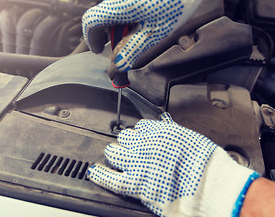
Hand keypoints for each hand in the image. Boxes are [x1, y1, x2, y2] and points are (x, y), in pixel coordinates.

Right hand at [82, 0, 226, 72]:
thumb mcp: (154, 32)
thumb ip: (132, 49)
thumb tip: (117, 65)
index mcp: (118, 5)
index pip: (90, 23)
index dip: (91, 39)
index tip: (99, 49)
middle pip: (103, 17)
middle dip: (113, 33)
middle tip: (130, 40)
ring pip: (113, 8)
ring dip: (122, 20)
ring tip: (144, 23)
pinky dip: (127, 9)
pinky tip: (146, 11)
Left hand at [87, 113, 259, 216]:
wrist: (212, 187)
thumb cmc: (206, 164)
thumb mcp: (190, 137)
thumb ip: (172, 129)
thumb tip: (163, 120)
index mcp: (159, 131)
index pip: (140, 126)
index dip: (140, 133)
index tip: (140, 137)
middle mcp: (146, 144)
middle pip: (125, 137)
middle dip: (127, 142)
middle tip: (129, 148)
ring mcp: (139, 164)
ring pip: (116, 153)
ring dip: (115, 154)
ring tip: (115, 156)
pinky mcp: (137, 184)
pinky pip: (112, 179)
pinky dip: (101, 175)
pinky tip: (94, 172)